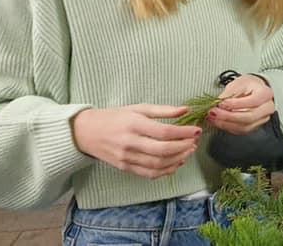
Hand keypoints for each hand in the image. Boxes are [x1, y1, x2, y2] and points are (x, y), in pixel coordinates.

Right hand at [72, 104, 200, 178]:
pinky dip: (165, 171)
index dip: (184, 133)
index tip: (196, 131)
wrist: (85, 132)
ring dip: (178, 160)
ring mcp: (126, 158)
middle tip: (195, 142)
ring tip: (189, 152)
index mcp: (134, 124)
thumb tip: (186, 110)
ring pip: (158, 164)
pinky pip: (149, 173)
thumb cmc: (114, 117)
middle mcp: (130, 142)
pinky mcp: (125, 168)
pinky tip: (176, 163)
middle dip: (184, 147)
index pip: (164, 132)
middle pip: (163, 150)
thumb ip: (163, 110)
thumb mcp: (138, 108)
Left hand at [208, 74, 274, 134]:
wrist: (255, 90)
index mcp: (265, 94)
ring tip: (213, 118)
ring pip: (244, 127)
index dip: (235, 104)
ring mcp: (262, 119)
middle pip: (249, 117)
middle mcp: (267, 108)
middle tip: (214, 112)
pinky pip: (241, 131)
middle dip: (228, 116)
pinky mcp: (254, 126)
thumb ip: (229, 93)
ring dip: (226, 124)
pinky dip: (228, 127)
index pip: (252, 101)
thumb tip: (217, 103)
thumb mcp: (238, 83)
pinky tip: (219, 122)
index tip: (221, 103)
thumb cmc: (249, 85)